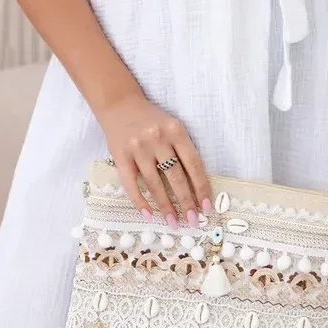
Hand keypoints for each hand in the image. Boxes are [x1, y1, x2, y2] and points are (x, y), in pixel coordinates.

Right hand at [95, 92, 213, 227]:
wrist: (120, 104)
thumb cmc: (151, 120)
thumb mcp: (172, 127)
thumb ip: (183, 150)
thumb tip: (196, 186)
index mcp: (176, 131)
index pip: (193, 164)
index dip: (201, 187)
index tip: (206, 206)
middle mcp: (158, 139)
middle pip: (175, 177)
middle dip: (186, 202)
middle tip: (192, 221)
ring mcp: (138, 148)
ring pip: (154, 183)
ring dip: (165, 206)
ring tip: (173, 222)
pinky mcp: (120, 156)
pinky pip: (131, 184)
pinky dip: (140, 201)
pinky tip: (149, 214)